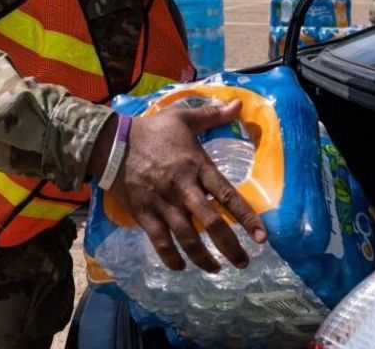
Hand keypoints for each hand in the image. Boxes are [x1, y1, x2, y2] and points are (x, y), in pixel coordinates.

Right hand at [93, 100, 267, 271]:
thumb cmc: (152, 131)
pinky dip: (170, 257)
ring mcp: (163, 203)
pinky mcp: (144, 213)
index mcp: (197, 166)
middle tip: (243, 263)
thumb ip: (213, 115)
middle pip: (211, 224)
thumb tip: (240, 105)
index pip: (228, 196)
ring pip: (187, 238)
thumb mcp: (183, 118)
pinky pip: (160, 241)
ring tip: (216, 270)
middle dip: (230, 247)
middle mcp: (183, 188)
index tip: (262, 239)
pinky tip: (180, 267)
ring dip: (203, 258)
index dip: (247, 218)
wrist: (112, 143)